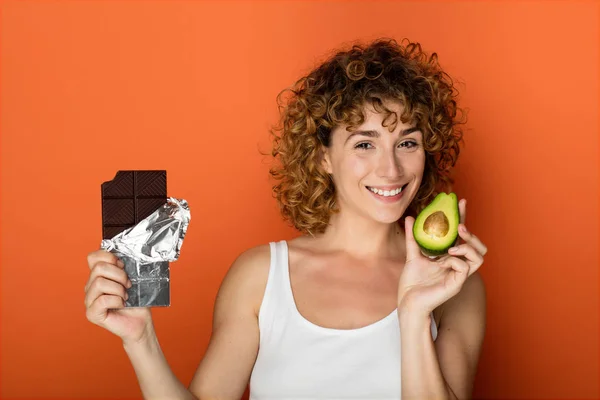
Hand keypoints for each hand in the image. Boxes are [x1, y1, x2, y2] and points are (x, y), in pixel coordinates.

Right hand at [84, 250, 153, 344]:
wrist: (141, 321)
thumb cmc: (137, 300)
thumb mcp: (132, 278)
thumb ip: (123, 267)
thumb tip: (122, 256)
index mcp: (98, 275)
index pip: (92, 257)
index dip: (108, 257)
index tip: (122, 265)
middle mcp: (90, 287)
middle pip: (98, 268)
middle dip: (119, 274)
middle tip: (128, 284)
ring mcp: (89, 301)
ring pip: (99, 283)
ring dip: (118, 289)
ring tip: (125, 295)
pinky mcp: (92, 314)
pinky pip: (102, 300)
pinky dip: (117, 300)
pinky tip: (122, 304)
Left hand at [397, 199, 487, 316]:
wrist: (408, 301)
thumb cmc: (412, 283)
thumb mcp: (412, 255)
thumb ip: (413, 237)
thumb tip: (409, 217)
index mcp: (449, 257)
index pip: (461, 236)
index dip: (464, 218)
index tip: (461, 201)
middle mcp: (458, 265)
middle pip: (478, 246)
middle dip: (472, 233)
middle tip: (460, 226)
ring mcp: (459, 275)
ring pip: (479, 257)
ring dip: (468, 246)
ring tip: (453, 246)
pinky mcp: (457, 284)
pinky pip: (465, 268)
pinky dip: (456, 260)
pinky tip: (444, 260)